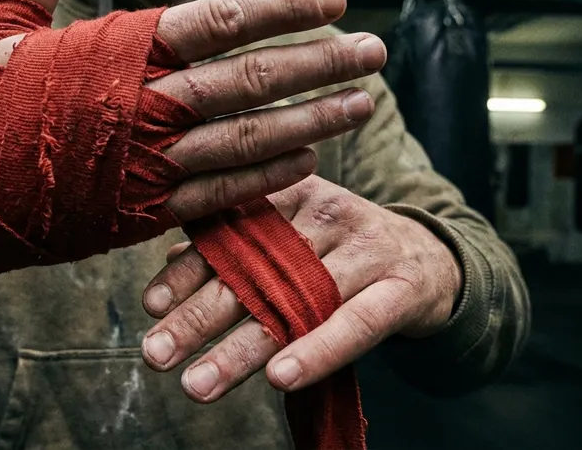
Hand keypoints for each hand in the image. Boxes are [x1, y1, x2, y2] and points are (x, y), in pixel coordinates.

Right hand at [0, 0, 387, 221]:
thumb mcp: (0, 26)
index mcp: (117, 50)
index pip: (219, 20)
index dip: (281, 8)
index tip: (332, 0)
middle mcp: (143, 104)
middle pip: (252, 79)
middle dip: (320, 62)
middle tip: (373, 50)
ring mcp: (147, 163)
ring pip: (249, 138)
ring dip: (314, 120)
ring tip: (362, 103)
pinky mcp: (142, 213)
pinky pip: (221, 194)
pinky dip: (269, 176)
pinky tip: (309, 160)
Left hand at [140, 176, 462, 401]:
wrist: (432, 259)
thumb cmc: (341, 253)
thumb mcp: (291, 239)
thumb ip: (235, 248)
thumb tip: (169, 265)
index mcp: (291, 195)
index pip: (229, 232)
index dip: (187, 271)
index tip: (150, 306)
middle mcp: (326, 214)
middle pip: (253, 270)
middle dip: (198, 318)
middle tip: (156, 356)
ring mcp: (367, 248)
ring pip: (297, 302)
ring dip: (243, 350)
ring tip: (197, 386)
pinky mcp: (403, 286)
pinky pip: (357, 322)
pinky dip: (319, 350)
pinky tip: (281, 377)